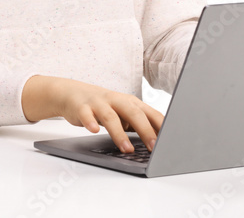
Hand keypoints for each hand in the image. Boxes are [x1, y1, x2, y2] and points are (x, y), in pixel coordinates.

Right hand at [22, 75, 162, 152]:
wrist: (73, 93)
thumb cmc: (103, 105)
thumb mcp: (123, 112)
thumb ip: (139, 123)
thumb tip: (159, 141)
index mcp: (130, 102)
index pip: (150, 113)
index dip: (161, 127)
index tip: (170, 141)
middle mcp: (116, 100)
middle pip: (134, 113)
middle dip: (145, 130)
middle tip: (154, 147)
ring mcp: (99, 103)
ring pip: (111, 117)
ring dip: (119, 134)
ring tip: (127, 149)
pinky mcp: (82, 108)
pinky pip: (86, 115)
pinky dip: (90, 122)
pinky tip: (93, 130)